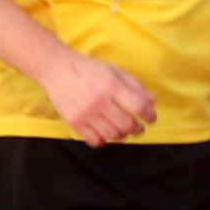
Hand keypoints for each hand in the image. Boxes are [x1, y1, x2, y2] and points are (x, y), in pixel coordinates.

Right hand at [37, 46, 154, 145]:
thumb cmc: (88, 69)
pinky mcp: (74, 122)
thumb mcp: (114, 71)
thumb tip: (152, 102)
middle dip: (138, 129)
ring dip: (122, 135)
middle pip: (127, 125)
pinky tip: (106, 133)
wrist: (57, 69)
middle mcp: (99, 101)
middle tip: (139, 128)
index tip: (151, 118)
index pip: (138, 106)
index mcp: (112, 85)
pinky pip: (95, 141)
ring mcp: (86, 113)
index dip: (149, 115)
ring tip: (123, 130)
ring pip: (113, 135)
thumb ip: (135, 85)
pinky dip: (104, 140)